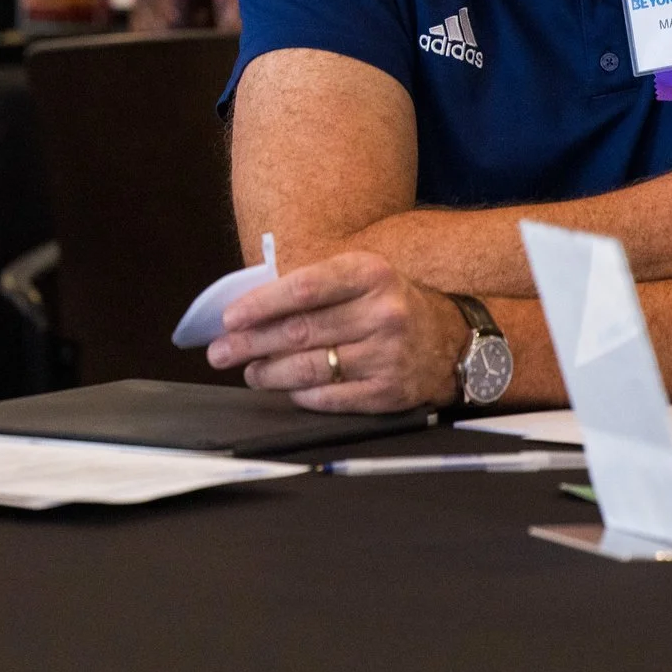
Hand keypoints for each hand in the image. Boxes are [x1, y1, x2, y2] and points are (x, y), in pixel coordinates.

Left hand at [205, 251, 468, 412]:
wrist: (452, 342)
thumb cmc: (388, 305)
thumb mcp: (360, 279)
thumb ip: (313, 288)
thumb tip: (249, 311)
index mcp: (369, 274)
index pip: (303, 288)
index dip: (261, 305)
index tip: (229, 318)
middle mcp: (382, 312)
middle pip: (300, 331)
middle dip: (251, 344)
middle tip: (220, 352)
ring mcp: (388, 355)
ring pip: (310, 368)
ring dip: (269, 373)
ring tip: (248, 372)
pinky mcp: (389, 392)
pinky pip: (330, 397)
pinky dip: (300, 395)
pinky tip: (284, 390)